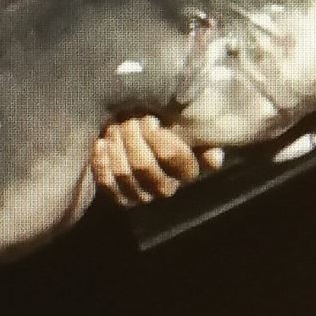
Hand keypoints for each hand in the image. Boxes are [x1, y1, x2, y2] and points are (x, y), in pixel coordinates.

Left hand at [91, 116, 223, 205]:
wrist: (144, 139)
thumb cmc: (172, 129)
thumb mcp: (193, 130)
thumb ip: (204, 140)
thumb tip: (214, 160)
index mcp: (186, 170)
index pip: (173, 157)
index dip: (158, 138)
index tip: (150, 119)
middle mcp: (165, 187)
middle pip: (144, 165)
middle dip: (133, 138)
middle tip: (128, 119)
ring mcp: (141, 194)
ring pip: (124, 173)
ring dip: (116, 146)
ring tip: (114, 126)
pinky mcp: (121, 196)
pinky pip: (108, 183)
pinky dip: (102, 162)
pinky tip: (101, 143)